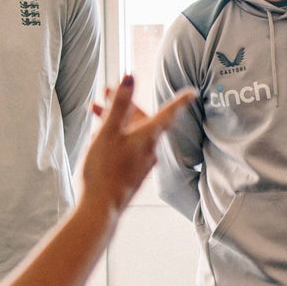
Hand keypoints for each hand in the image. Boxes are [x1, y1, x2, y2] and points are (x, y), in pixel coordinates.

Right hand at [81, 76, 195, 214]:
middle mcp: (149, 150)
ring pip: (131, 135)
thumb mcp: (108, 131)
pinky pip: (127, 150)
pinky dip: (115, 139)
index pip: (168, 113)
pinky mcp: (133, 175)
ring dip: (115, 122)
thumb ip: (119, 104)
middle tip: (106, 92)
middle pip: (142, 121)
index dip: (179, 101)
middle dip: (124, 106)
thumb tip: (130, 78)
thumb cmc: (103, 169)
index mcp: (147, 137)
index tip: (192, 93)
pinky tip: (97, 140)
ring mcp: (142, 164)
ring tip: (94, 114)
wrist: (100, 208)